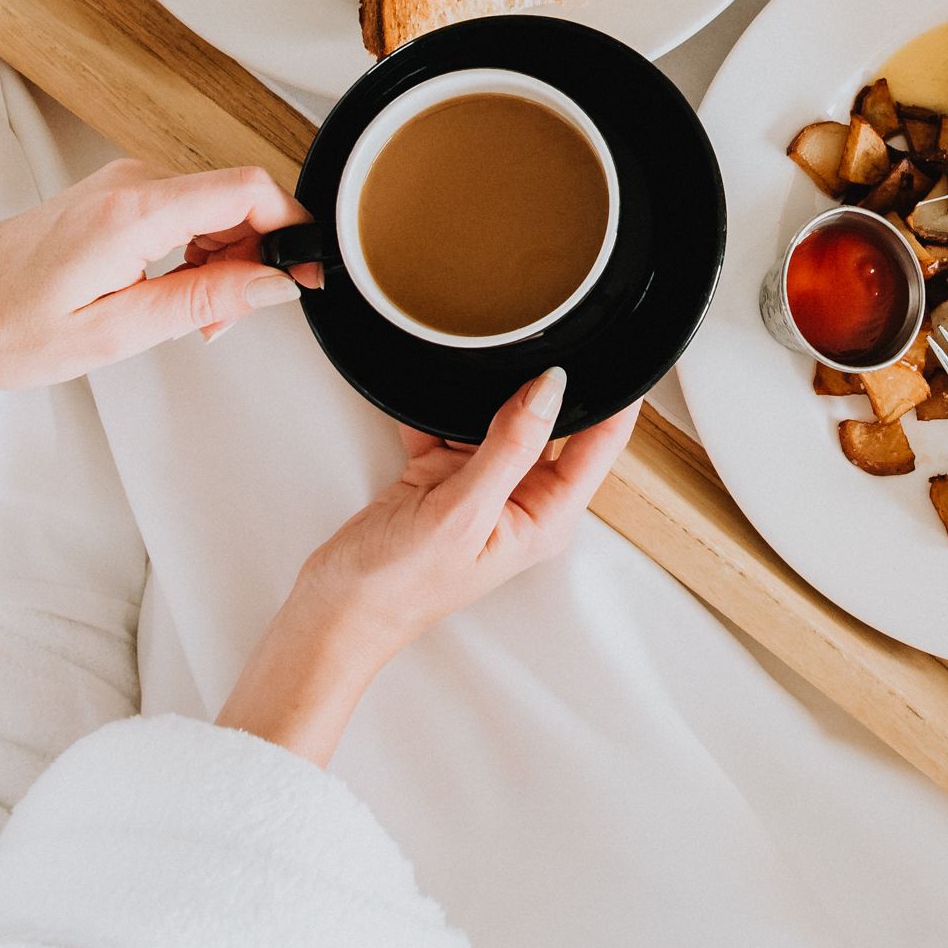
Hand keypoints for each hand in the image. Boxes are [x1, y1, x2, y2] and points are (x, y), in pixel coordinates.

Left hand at [0, 161, 319, 392]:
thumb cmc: (5, 329)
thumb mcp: (117, 332)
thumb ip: (205, 300)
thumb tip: (275, 282)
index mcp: (132, 210)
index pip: (247, 187)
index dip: (293, 227)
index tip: (308, 273)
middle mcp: (129, 182)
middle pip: (237, 196)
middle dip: (255, 256)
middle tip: (229, 320)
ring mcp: (119, 184)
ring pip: (213, 205)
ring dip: (225, 259)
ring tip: (193, 319)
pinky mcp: (112, 196)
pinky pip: (183, 211)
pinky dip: (196, 253)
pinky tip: (170, 295)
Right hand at [216, 369, 638, 763]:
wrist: (331, 612)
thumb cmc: (397, 587)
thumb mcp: (461, 512)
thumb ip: (509, 447)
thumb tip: (550, 390)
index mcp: (544, 516)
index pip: (601, 445)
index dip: (616, 398)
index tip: (616, 349)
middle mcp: (520, 500)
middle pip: (551, 424)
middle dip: (542, 384)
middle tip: (536, 335)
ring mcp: (480, 487)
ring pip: (497, 418)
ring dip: (482, 394)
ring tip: (476, 358)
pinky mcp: (441, 478)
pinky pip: (448, 427)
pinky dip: (434, 411)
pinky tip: (425, 393)